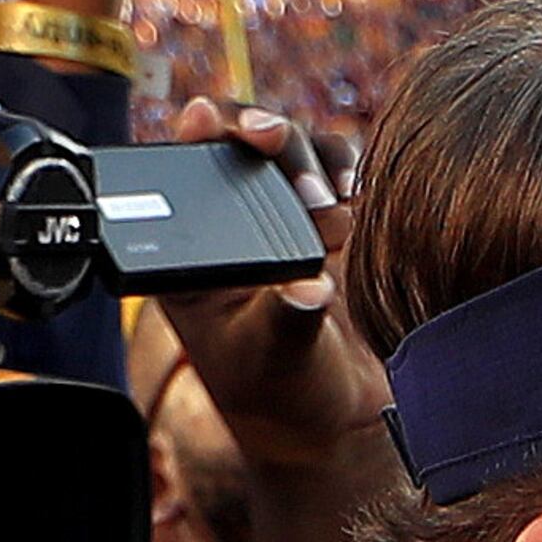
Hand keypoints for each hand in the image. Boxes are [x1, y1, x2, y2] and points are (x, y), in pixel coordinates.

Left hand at [156, 97, 387, 475]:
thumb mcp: (272, 360)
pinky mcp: (333, 221)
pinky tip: (355, 196)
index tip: (223, 125)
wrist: (335, 416)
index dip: (203, 132)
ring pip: (296, 146)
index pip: (186, 166)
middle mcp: (236, 221)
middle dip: (272, 141)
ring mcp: (286, 217)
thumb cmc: (281, 395)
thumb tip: (308, 290)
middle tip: (296, 171)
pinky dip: (350, 169)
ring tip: (332, 209)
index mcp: (195, 249)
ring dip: (314, 160)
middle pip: (244, 139)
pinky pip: (341, 169)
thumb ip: (287, 319)